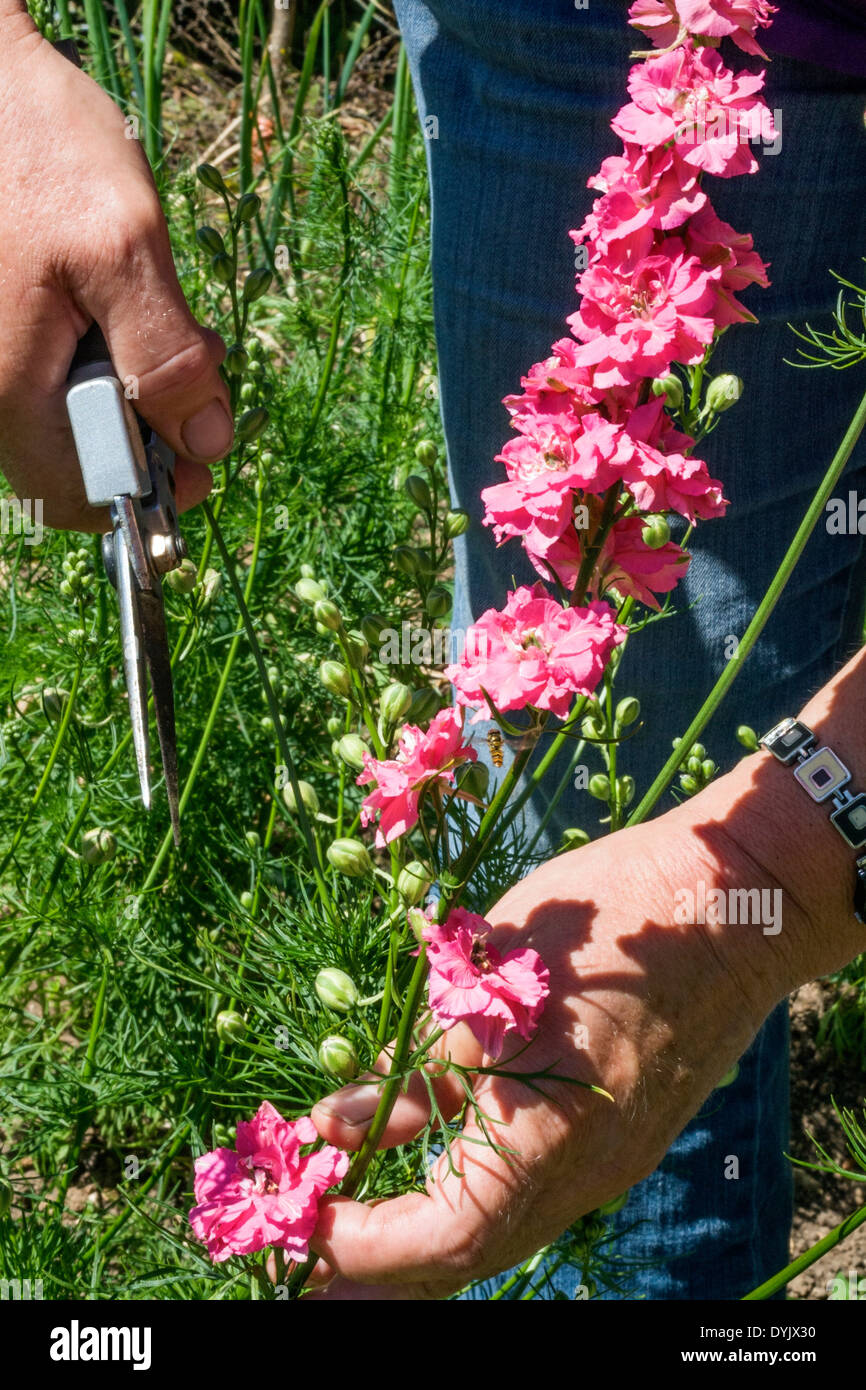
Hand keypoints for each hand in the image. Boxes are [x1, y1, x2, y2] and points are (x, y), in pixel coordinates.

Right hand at [0, 24, 232, 530]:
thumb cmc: (43, 147)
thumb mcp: (126, 246)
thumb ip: (167, 355)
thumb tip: (206, 441)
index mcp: (10, 385)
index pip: (77, 498)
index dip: (146, 495)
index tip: (201, 457)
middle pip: (77, 464)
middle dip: (150, 436)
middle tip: (197, 374)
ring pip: (72, 425)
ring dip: (136, 398)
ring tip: (171, 333)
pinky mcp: (4, 333)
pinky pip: (57, 383)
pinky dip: (109, 366)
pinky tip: (130, 316)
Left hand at [307, 767, 820, 1300]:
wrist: (731, 899)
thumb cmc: (606, 922)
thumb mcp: (489, 982)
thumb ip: (415, 1068)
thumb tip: (333, 1124)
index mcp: (555, 1142)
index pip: (444, 1239)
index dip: (365, 1246)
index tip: (307, 1223)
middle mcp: (586, 1174)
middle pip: (469, 1253)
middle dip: (382, 1265)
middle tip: (309, 1258)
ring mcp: (606, 1155)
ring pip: (498, 1224)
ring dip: (417, 1228)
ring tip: (347, 1223)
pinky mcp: (612, 1127)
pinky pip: (526, 1183)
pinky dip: (461, 1185)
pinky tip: (412, 1152)